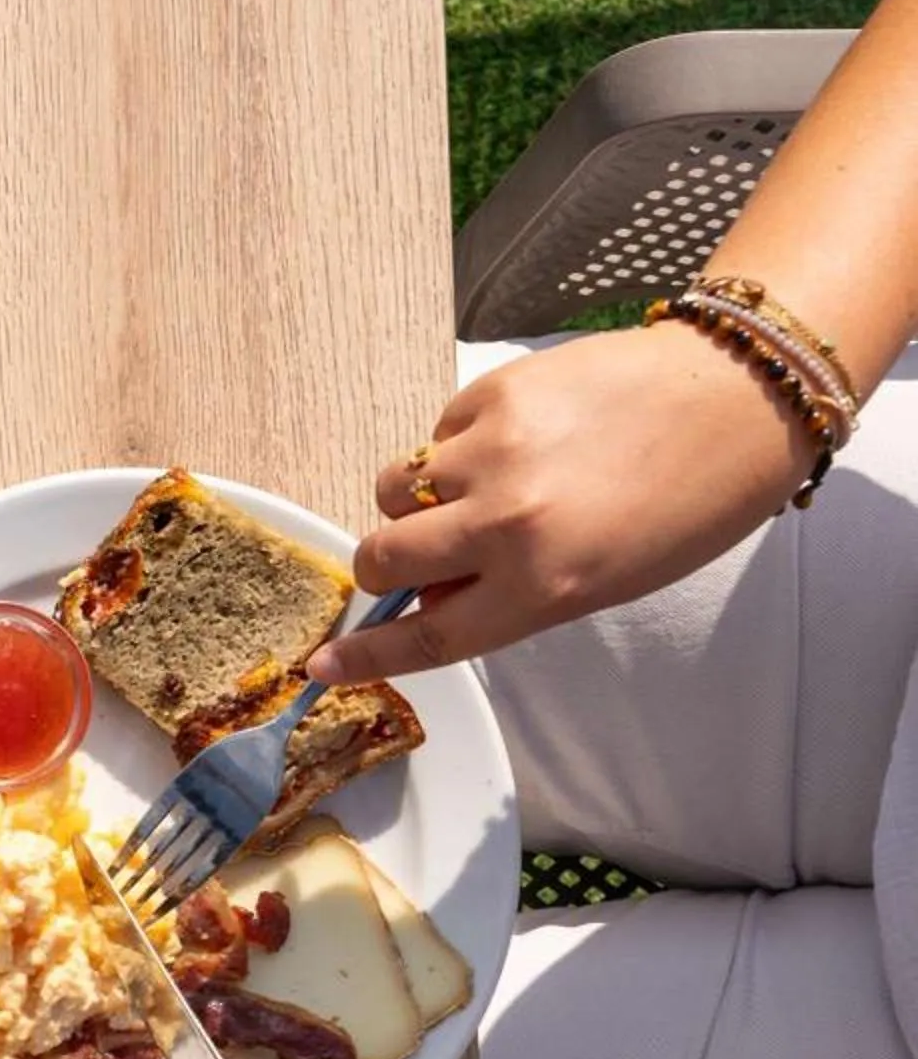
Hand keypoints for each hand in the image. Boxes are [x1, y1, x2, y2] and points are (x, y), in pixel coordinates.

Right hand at [314, 317, 815, 686]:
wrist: (737, 395)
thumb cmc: (687, 502)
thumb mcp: (604, 579)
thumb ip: (510, 594)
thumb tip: (433, 589)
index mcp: (544, 586)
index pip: (426, 635)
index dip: (367, 655)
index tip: (321, 665)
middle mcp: (508, 523)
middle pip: (383, 556)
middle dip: (381, 562)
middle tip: (411, 555)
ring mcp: (493, 452)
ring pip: (396, 488)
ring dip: (419, 498)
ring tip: (481, 483)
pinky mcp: (493, 393)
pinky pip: (436, 434)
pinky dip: (460, 445)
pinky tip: (521, 437)